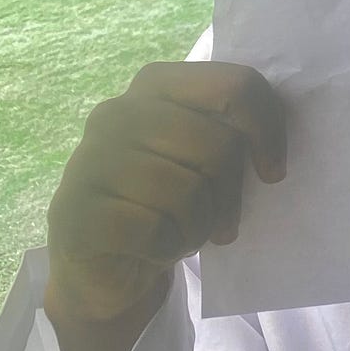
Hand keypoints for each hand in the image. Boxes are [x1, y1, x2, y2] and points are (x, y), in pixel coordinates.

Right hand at [46, 61, 285, 343]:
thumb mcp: (200, 158)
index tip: (273, 172)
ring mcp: (89, 159)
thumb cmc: (164, 203)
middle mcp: (117, 112)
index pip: (235, 85)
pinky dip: (168, 248)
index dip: (268, 129)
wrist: (102, 265)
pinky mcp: (75, 210)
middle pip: (217, 144)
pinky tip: (155, 249)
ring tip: (185, 235)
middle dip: (231, 194)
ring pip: (187, 191)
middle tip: (224, 222)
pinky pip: (154, 229)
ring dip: (199, 227)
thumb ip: (228, 131)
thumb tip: (272, 144)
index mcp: (155, 85)